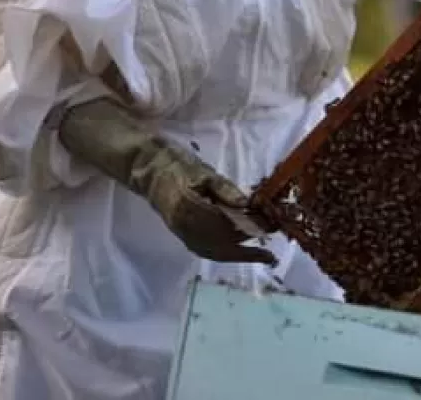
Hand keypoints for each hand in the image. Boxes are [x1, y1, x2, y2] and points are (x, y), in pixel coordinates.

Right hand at [58, 97, 275, 265]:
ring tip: (261, 255)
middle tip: (271, 248)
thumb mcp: (205, 171)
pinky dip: (225, 254)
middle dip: (248, 248)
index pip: (227, 225)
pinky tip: (239, 251)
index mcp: (191, 208)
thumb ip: (225, 189)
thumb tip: (247, 205)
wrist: (149, 170)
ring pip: (214, 252)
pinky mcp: (182, 236)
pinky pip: (206, 251)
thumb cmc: (179, 165)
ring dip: (238, 255)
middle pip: (222, 244)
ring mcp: (182, 234)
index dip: (250, 228)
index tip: (271, 226)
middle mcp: (186, 226)